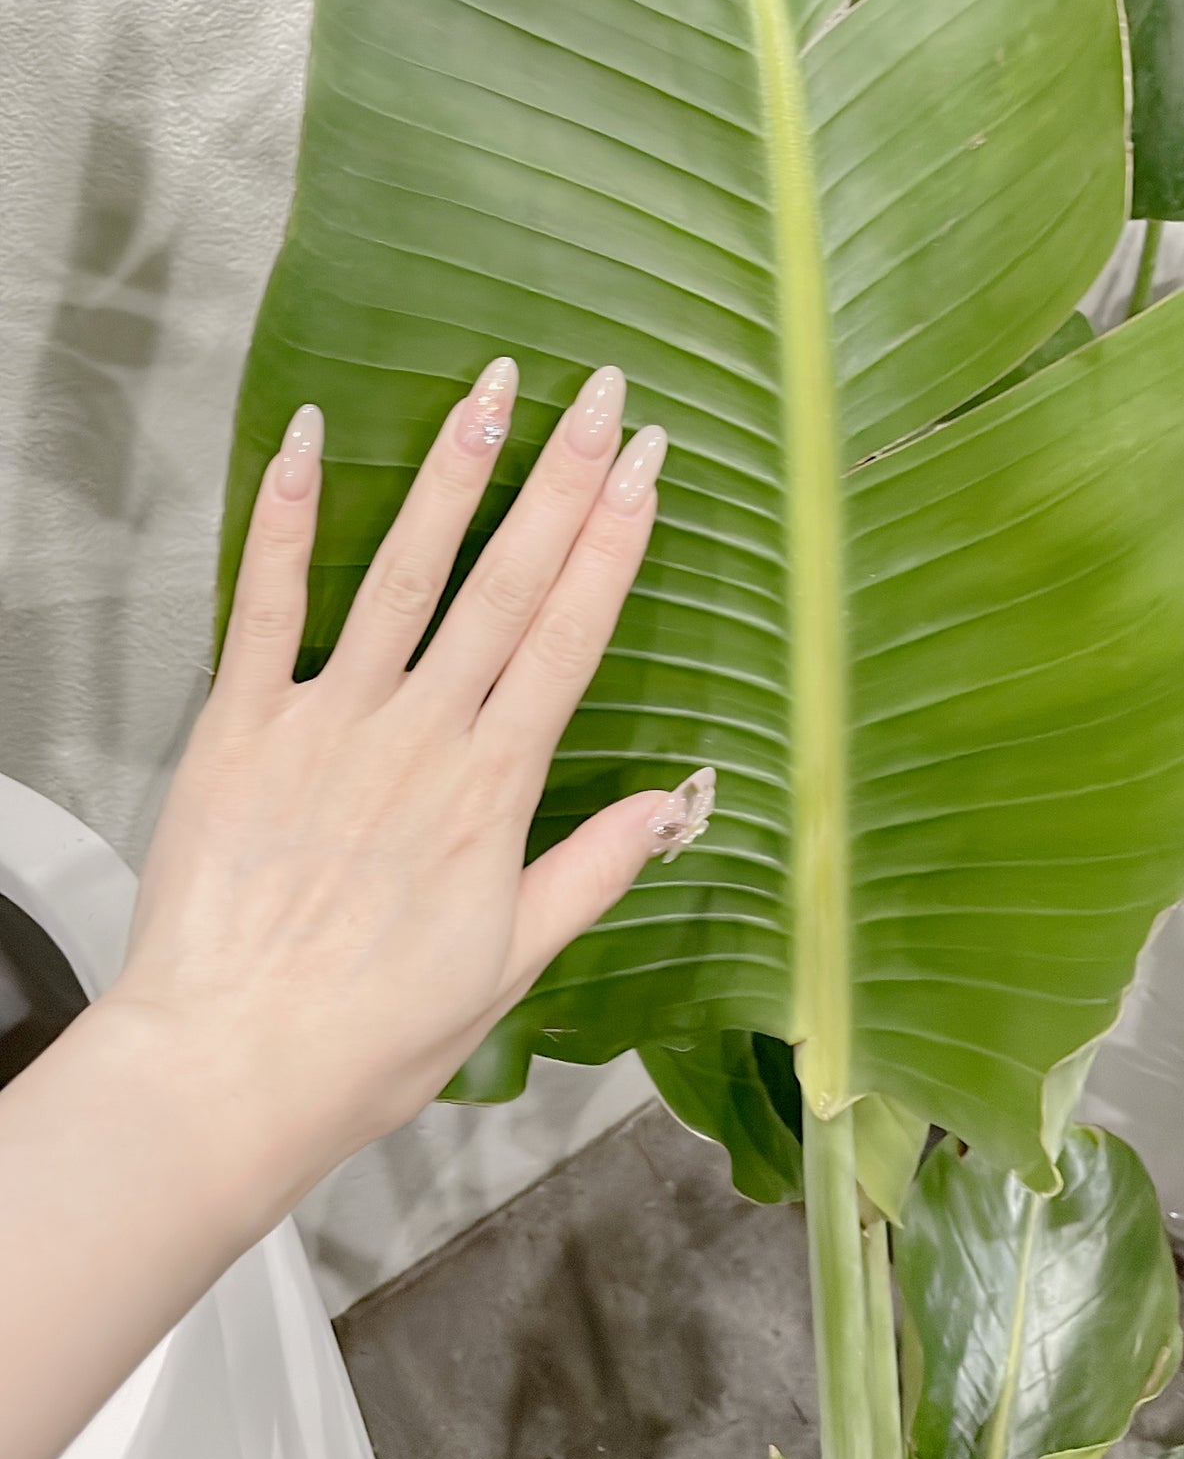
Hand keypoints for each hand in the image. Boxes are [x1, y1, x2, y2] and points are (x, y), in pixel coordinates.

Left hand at [108, 358, 712, 1206]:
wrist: (231, 1070)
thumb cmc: (370, 1036)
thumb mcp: (509, 968)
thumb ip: (590, 870)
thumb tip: (677, 801)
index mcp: (493, 791)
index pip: (570, 639)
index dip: (616, 545)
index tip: (650, 467)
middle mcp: (422, 737)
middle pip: (507, 586)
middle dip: (564, 482)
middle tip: (604, 395)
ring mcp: (330, 721)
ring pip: (405, 573)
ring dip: (454, 474)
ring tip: (494, 388)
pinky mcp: (241, 725)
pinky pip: (265, 606)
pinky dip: (282, 519)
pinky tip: (305, 440)